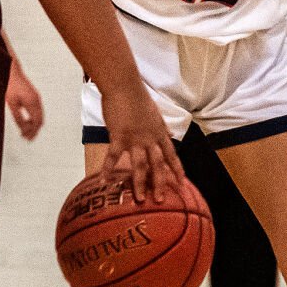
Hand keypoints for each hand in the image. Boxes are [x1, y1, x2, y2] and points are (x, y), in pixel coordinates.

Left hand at [5, 61, 43, 140]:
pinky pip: (38, 111)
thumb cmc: (11, 85)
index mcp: (33, 103)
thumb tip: (23, 129)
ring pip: (40, 116)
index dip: (33, 132)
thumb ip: (18, 117)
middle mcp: (37, 100)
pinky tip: (27, 121)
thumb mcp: (12, 104)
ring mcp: (36, 97)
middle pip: (40, 120)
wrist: (11, 72)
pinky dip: (34, 118)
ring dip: (34, 125)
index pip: (37, 122)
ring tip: (27, 132)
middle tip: (28, 138)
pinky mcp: (34, 96)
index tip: (27, 138)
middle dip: (35, 130)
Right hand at [99, 84, 183, 201]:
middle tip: (160, 200)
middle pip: (158, 165)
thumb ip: (160, 126)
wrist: (124, 85)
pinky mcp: (119, 136)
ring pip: (140, 166)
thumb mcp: (154, 113)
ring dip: (140, 183)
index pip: (172, 155)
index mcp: (160, 132)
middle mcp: (150, 138)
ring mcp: (135, 139)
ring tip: (139, 199)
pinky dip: (107, 169)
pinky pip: (114, 157)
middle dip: (160, 183)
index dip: (177, 170)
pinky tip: (103, 180)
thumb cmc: (137, 96)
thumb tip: (168, 133)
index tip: (183, 184)